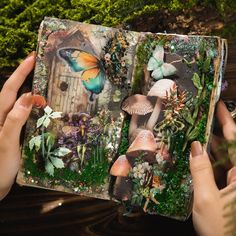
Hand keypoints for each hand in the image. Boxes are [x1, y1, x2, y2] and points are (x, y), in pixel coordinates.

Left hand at [0, 52, 34, 199]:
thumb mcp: (7, 143)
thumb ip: (15, 120)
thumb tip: (28, 97)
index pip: (10, 89)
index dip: (20, 73)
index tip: (32, 58)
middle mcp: (3, 117)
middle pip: (14, 92)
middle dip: (26, 77)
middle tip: (41, 68)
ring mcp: (9, 125)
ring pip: (21, 104)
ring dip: (31, 93)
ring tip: (45, 84)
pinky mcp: (15, 133)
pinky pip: (26, 116)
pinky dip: (34, 109)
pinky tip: (43, 108)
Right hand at [190, 100, 235, 235]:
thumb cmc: (221, 230)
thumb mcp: (207, 199)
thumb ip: (201, 171)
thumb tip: (196, 147)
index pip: (234, 141)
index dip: (227, 122)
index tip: (219, 106)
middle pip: (229, 146)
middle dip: (217, 130)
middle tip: (203, 116)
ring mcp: (234, 182)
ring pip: (223, 157)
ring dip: (210, 144)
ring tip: (197, 131)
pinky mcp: (228, 188)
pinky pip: (218, 168)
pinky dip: (208, 159)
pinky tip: (198, 153)